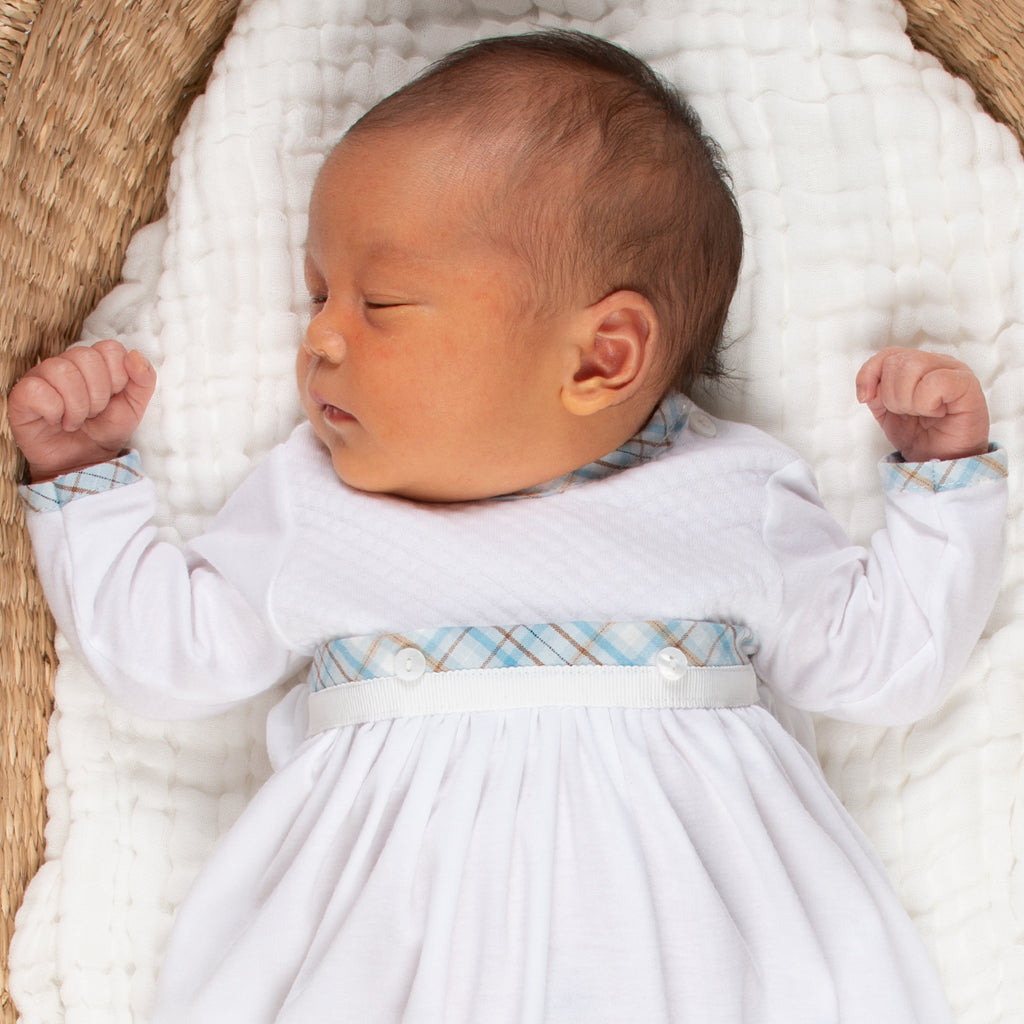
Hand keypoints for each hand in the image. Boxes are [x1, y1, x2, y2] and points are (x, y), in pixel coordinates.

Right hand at [7, 339, 155, 481]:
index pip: (110, 349)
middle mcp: (66, 364)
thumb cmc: (105, 431)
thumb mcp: (135, 408)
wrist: (83, 462)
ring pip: (61, 371)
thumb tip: (135, 356)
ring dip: (77, 405)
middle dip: (98, 395)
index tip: (113, 399)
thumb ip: (143, 380)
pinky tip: (56, 421)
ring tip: (76, 421)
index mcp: (95, 363)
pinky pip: (37, 389)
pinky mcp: (22, 396)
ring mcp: (41, 377)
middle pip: (86, 357)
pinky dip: (54, 410)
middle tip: (93, 414)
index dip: (118, 377)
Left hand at [856, 347, 989, 461]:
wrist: (941, 461)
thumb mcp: (885, 411)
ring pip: (913, 366)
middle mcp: (937, 362)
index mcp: (918, 364)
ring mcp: (955, 370)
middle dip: (891, 394)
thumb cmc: (919, 434)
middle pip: (897, 361)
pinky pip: (935, 381)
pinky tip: (936, 412)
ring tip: (921, 413)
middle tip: (906, 412)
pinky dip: (926, 402)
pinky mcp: (967, 385)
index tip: (866, 399)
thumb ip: (875, 393)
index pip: (887, 354)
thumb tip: (868, 388)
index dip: (869, 375)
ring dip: (907, 399)